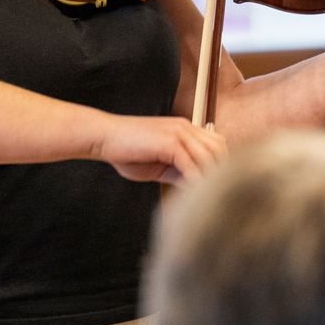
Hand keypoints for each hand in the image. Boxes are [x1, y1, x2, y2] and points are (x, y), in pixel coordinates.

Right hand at [93, 115, 226, 183]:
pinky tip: (193, 192)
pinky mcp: (168, 141)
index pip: (217, 143)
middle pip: (218, 148)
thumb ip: (179, 171)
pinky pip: (189, 162)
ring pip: (207, 155)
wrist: (104, 137)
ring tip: (209, 196)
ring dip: (210, 176)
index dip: (221, 163)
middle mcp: (185, 128)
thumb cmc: (127, 151)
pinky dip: (194, 179)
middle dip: (220, 170)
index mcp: (185, 129)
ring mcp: (178, 132)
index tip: (220, 184)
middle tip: (218, 192)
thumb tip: (197, 186)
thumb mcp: (159, 164)